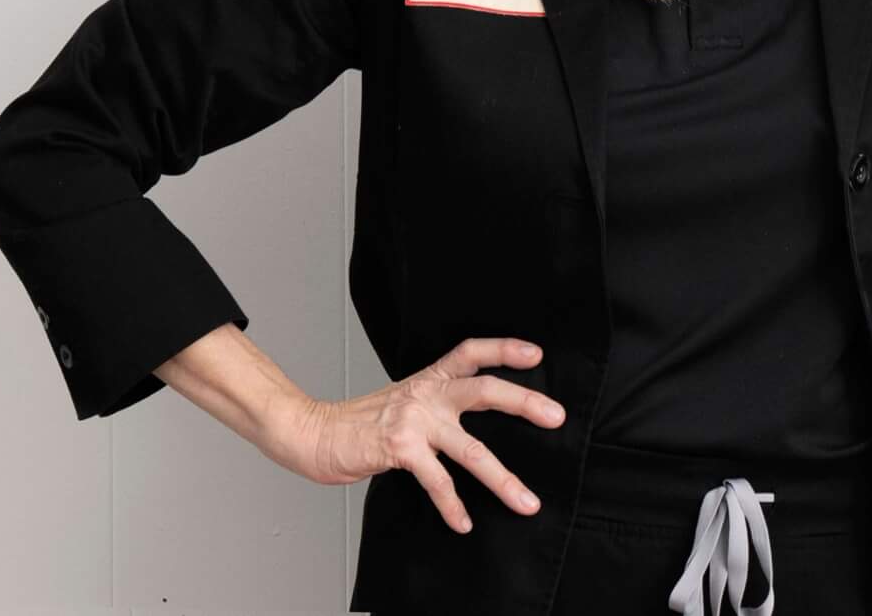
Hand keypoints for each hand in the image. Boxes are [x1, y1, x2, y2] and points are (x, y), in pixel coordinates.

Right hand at [277, 336, 567, 534]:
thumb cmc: (361, 422)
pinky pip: (438, 481)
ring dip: (502, 478)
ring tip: (526, 500)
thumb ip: (436, 404)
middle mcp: (427, 395)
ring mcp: (415, 421)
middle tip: (557, 416)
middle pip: (485, 390)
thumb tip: (470, 415)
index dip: (504, 348)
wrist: (314, 433)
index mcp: (430, 378)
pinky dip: (452, 505)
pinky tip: (464, 522)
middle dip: (525, 403)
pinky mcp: (401, 449)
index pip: (471, 352)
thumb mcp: (405, 400)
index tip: (536, 354)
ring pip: (471, 448)